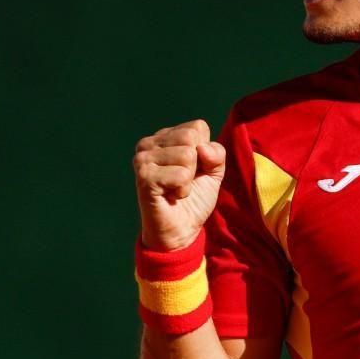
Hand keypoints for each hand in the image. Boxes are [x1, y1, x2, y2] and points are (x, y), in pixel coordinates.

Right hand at [133, 119, 225, 250]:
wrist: (181, 231)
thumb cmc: (194, 199)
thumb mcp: (214, 172)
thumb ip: (216, 154)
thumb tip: (202, 148)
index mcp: (164, 137)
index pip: (198, 127)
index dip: (205, 152)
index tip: (193, 170)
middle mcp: (149, 143)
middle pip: (191, 137)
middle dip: (197, 164)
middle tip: (184, 181)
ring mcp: (143, 158)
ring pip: (187, 155)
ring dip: (189, 179)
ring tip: (176, 189)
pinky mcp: (144, 176)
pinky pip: (181, 175)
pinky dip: (183, 190)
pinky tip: (171, 196)